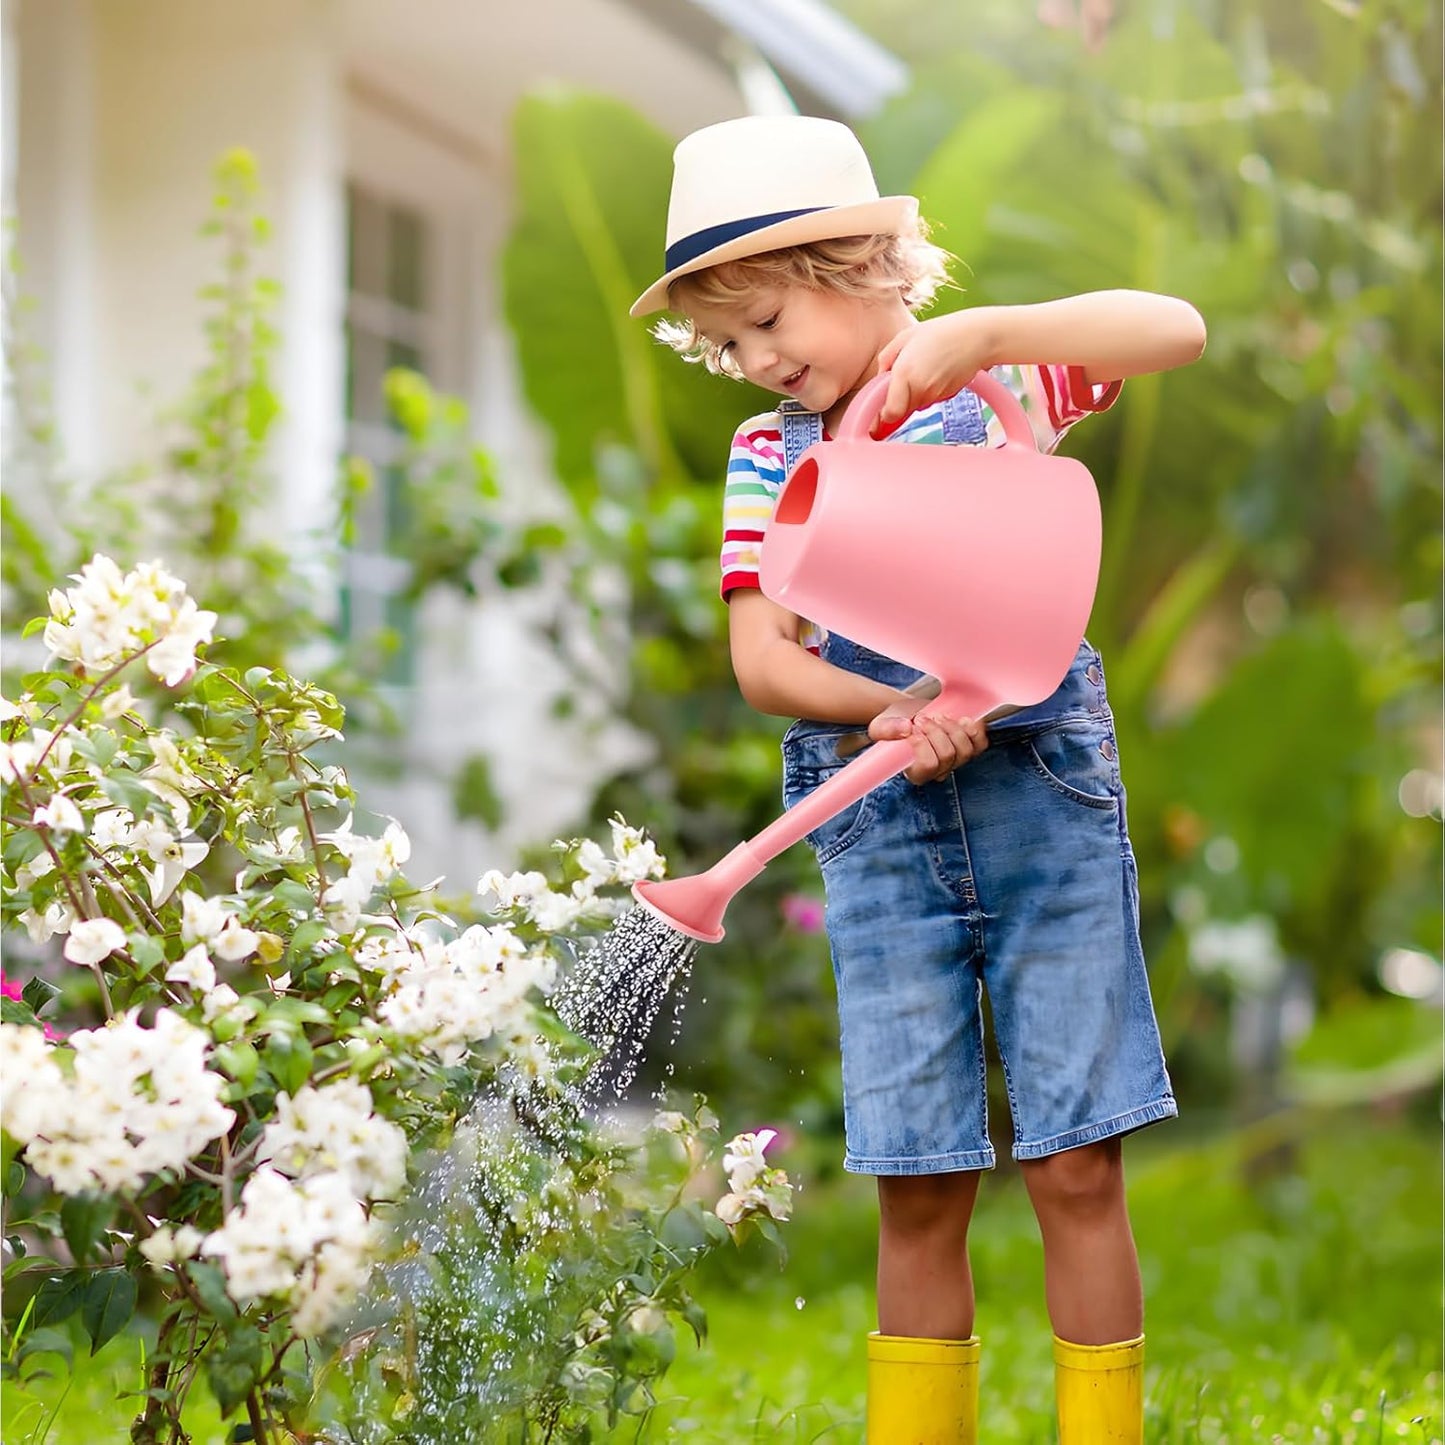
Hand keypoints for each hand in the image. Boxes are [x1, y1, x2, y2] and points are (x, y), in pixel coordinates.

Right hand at [868, 698, 989, 783]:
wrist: (910, 714)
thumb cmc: (895, 724)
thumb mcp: (881, 726)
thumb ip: (886, 729)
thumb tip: (904, 728)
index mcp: (916, 772)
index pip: (927, 766)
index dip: (922, 744)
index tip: (912, 728)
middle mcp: (939, 771)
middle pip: (947, 756)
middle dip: (935, 731)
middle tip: (922, 718)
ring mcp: (956, 760)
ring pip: (965, 750)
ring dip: (952, 728)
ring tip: (938, 717)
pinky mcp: (970, 747)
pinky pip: (980, 744)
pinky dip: (973, 730)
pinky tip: (962, 720)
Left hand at [871, 312, 997, 436]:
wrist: (976, 336)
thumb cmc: (941, 332)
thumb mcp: (905, 337)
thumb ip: (886, 358)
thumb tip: (880, 377)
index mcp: (904, 373)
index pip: (891, 413)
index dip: (884, 415)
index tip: (882, 410)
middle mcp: (919, 388)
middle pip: (902, 410)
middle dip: (899, 400)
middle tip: (904, 379)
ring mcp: (935, 394)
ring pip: (916, 405)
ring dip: (914, 394)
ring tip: (923, 369)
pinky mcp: (947, 396)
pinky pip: (930, 400)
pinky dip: (929, 391)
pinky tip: (936, 371)